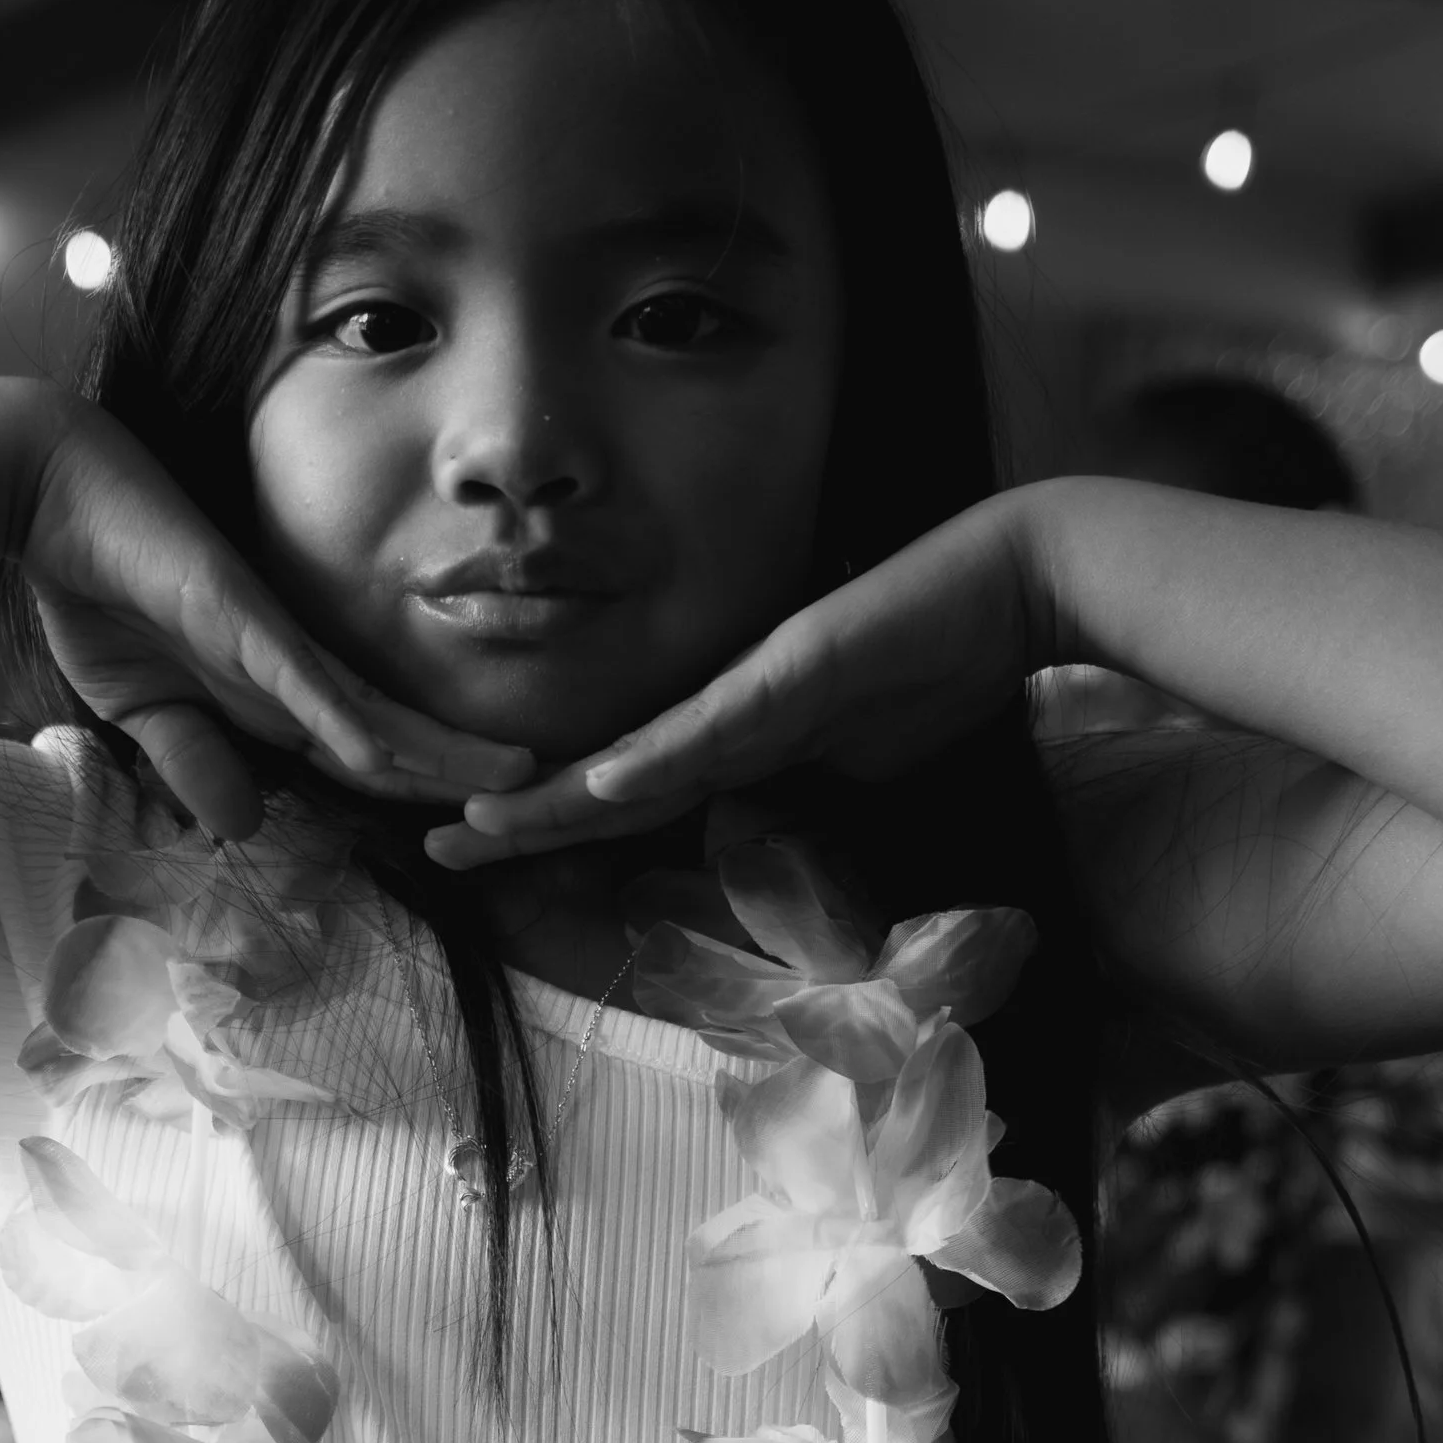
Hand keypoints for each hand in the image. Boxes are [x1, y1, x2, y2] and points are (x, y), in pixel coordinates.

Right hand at [20, 403, 533, 842]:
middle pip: (392, 734)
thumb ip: (197, 762)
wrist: (51, 496)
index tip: (478, 828)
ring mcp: (269, 637)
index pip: (361, 755)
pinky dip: (339, 720)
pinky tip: (383, 757)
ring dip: (438, 751)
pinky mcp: (237, 611)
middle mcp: (289, 665)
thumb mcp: (147, 709)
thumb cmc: (100, 586)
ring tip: (513, 778)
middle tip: (543, 803)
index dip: (417, 791)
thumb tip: (242, 827)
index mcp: (272, 690)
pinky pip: (299, 677)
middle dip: (463, 772)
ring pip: (370, 710)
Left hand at [419, 495, 1038, 869]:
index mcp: (734, 736)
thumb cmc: (939, 661)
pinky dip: (661, 761)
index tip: (490, 856)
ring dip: (558, 797)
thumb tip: (768, 833)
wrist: (1007, 586)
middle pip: (606, 781)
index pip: (630, 798)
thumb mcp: (855, 760)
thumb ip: (801, 789)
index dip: (558, 830)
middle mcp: (725, 710)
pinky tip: (603, 786)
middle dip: (520, 818)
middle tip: (434, 847)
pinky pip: (717, 727)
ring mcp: (755, 689)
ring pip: (639, 758)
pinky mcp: (796, 669)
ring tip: (478, 824)